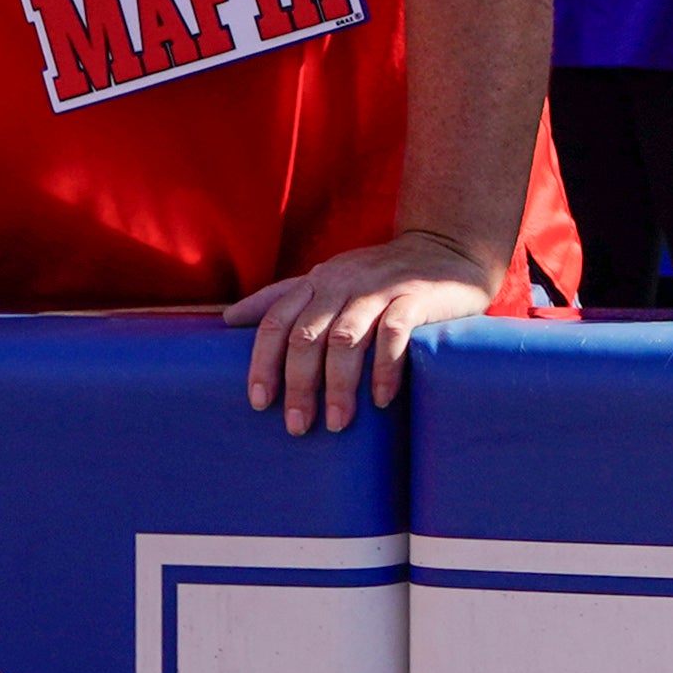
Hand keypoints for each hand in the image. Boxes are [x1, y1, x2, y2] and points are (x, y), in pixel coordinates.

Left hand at [228, 231, 497, 431]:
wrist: (444, 247)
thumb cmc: (377, 275)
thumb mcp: (327, 278)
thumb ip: (282, 297)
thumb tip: (227, 319)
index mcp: (316, 282)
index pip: (276, 321)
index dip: (263, 363)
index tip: (260, 403)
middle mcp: (341, 282)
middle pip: (307, 336)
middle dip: (299, 384)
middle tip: (298, 426)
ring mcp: (379, 289)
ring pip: (346, 338)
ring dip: (339, 385)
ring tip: (338, 423)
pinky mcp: (415, 297)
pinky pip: (394, 333)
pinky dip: (384, 368)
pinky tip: (381, 398)